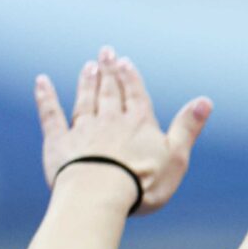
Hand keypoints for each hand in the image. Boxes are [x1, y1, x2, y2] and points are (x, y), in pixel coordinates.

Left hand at [34, 47, 209, 213]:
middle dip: (108, 71)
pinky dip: (46, 98)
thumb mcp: (175, 157)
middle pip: (109, 92)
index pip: (135, 95)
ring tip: (87, 67)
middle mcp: (110, 120)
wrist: (101, 195)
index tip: (125, 62)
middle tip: (105, 52)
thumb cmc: (142, 183)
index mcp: (138, 124)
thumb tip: (206, 101)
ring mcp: (83, 130)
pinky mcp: (59, 142)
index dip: (131, 78)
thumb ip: (187, 128)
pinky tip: (42, 82)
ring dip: (87, 82)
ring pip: (85, 100)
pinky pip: (52, 115)